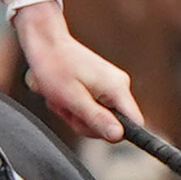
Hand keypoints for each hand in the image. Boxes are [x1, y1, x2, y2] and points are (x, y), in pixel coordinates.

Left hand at [8, 0, 137, 141]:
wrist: (45, 42)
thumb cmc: (54, 67)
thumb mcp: (72, 98)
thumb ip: (96, 118)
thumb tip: (118, 136)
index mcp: (117, 88)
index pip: (135, 123)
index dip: (116, 132)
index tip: (91, 126)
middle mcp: (119, 85)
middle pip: (112, 122)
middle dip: (84, 121)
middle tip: (65, 107)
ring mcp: (109, 84)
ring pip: (97, 115)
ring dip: (74, 112)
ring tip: (60, 98)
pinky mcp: (99, 83)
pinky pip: (90, 105)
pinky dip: (73, 104)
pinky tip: (61, 94)